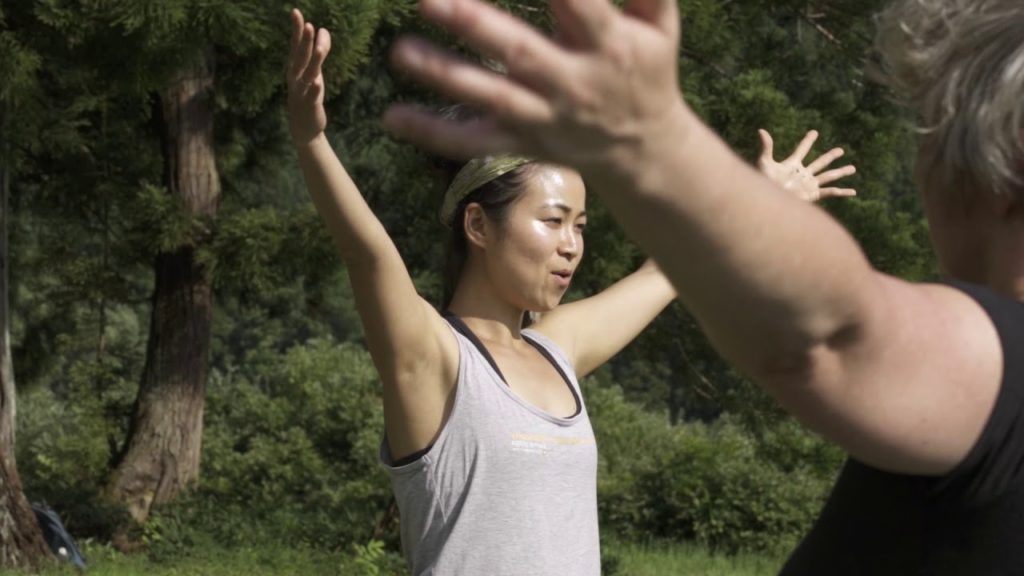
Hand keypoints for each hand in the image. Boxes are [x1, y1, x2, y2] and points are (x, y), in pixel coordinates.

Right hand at [287, 9, 330, 145]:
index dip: (297, 30)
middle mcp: (296, 78)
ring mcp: (302, 92)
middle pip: (301, 57)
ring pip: (308, 74)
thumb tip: (324, 30)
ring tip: (319, 48)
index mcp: (296, 68)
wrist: (304, 127)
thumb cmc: (309, 95)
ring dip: (314, 61)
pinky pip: (312, 97)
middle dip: (304, 41)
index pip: (296, 45)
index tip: (296, 12)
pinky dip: (314, 90)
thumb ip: (319, 51)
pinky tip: (317, 83)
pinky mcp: (310, 106)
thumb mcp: (315, 71)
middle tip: (309, 25)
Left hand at [384, 0, 685, 169]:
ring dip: (443, 76)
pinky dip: (434, 133)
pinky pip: (475, 142)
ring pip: (490, 99)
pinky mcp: (524, 143)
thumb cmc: (647, 70)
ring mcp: (545, 117)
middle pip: (519, 52)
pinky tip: (392, 117)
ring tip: (400, 53)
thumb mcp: (659, 26)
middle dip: (474, 24)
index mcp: (609, 44)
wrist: (645, 150)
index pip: (576, 1)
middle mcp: (573, 82)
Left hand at [757, 129, 856, 201]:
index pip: (801, 150)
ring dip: (841, 172)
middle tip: (841, 150)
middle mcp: (802, 174)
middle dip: (830, 156)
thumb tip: (761, 130)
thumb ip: (766, 147)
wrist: (770, 202)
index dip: (807, 141)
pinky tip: (853, 192)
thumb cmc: (765, 183)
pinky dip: (842, 192)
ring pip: (828, 176)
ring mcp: (809, 184)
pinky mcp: (813, 195)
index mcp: (792, 165)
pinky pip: (830, 192)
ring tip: (853, 168)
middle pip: (820, 163)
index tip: (814, 132)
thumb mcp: (764, 163)